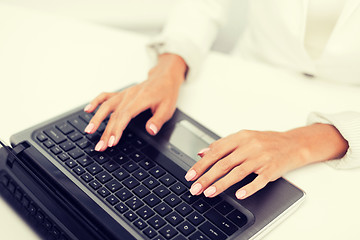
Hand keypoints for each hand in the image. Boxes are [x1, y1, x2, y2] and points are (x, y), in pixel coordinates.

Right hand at [83, 54, 186, 151]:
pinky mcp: (122, 94)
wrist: (164, 78)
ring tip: (88, 131)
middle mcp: (130, 96)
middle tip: (100, 146)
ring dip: (96, 118)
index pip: (126, 115)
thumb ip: (158, 120)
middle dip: (106, 132)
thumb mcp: (168, 108)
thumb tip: (150, 130)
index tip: (112, 142)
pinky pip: (106, 96)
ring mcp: (124, 94)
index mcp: (141, 99)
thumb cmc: (166, 92)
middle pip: (114, 115)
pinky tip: (88, 110)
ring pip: (107, 106)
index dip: (117, 129)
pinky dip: (96, 102)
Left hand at [185, 124, 347, 198]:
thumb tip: (202, 153)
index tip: (190, 175)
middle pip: (224, 163)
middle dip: (207, 177)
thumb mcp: (243, 138)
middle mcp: (249, 146)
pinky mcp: (272, 168)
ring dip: (222, 183)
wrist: (293, 144)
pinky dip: (250, 187)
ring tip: (209, 193)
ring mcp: (261, 157)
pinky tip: (240, 194)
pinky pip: (260, 179)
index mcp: (240, 137)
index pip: (215, 151)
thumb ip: (222, 145)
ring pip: (238, 171)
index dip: (201, 164)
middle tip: (195, 188)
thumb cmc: (266, 142)